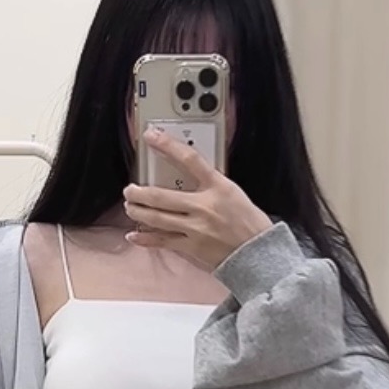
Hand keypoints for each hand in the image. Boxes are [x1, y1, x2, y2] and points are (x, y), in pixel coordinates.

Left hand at [123, 131, 272, 270]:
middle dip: (139, 192)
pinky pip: (162, 241)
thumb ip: (210, 184)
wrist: (258, 253)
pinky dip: (145, 239)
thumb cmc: (249, 222)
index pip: (189, 160)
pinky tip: (133, 235)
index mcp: (218, 187)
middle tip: (130, 189)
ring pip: (156, 218)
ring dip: (138, 211)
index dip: (168, 145)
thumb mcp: (233, 192)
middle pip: (161, 196)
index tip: (152, 136)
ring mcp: (195, 228)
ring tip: (130, 206)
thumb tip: (186, 176)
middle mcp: (203, 207)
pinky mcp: (191, 247)